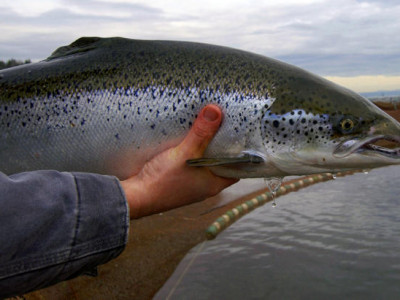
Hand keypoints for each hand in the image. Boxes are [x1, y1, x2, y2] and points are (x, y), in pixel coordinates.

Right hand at [120, 105, 238, 218]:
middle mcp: (204, 186)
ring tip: (206, 130)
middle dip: (220, 147)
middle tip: (222, 127)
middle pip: (219, 163)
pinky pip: (189, 165)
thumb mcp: (185, 153)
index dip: (240, 153)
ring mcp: (190, 185)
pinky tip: (186, 141)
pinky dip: (190, 154)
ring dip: (204, 150)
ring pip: (203, 164)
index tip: (240, 136)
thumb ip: (201, 133)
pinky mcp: (176, 181)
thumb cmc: (163, 181)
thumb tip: (215, 111)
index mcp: (214, 184)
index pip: (235, 168)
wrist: (136, 197)